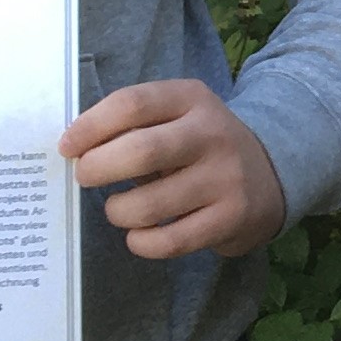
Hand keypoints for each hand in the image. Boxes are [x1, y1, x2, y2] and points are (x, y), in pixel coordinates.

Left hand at [61, 80, 288, 259]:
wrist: (272, 172)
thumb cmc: (200, 145)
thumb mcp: (177, 116)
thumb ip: (133, 125)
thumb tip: (75, 148)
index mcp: (191, 99)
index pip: (131, 104)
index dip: (90, 127)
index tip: (68, 147)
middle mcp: (212, 134)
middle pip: (141, 151)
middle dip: (97, 168)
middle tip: (86, 177)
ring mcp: (226, 178)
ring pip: (150, 204)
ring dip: (118, 211)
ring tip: (119, 209)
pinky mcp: (231, 218)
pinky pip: (171, 241)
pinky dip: (142, 242)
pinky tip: (140, 234)